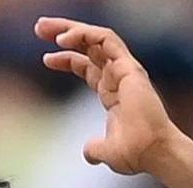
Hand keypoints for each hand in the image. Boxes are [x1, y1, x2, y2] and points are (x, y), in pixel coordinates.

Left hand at [36, 16, 181, 175]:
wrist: (152, 153)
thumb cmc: (136, 153)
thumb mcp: (106, 151)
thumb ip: (95, 149)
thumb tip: (89, 153)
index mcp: (113, 91)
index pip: (88, 65)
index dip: (67, 58)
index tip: (46, 58)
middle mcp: (119, 76)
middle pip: (89, 46)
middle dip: (63, 33)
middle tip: (39, 28)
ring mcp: (125, 69)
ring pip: (96, 37)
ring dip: (70, 28)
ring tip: (44, 28)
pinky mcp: (128, 67)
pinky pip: (106, 39)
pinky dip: (84, 35)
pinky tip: (63, 39)